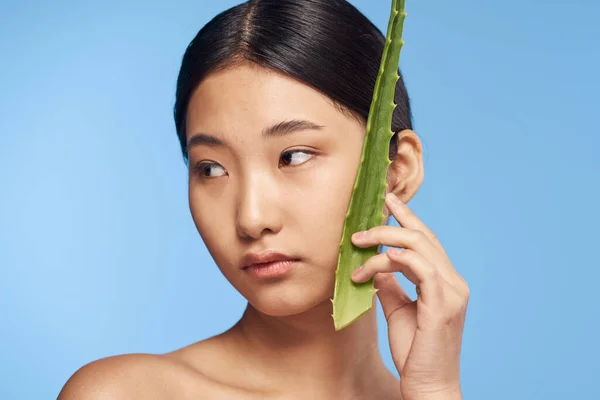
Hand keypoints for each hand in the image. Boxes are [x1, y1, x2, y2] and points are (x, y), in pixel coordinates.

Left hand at [350, 192, 468, 399]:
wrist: (427, 385)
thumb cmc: (414, 351)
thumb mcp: (397, 310)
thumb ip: (390, 285)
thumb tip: (378, 265)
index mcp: (444, 281)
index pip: (426, 240)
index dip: (408, 217)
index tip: (387, 199)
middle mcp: (453, 282)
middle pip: (423, 236)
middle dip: (391, 223)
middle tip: (359, 228)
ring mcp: (452, 291)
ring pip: (419, 247)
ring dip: (384, 241)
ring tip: (357, 245)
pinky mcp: (443, 304)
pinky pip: (421, 268)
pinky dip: (398, 259)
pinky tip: (378, 261)